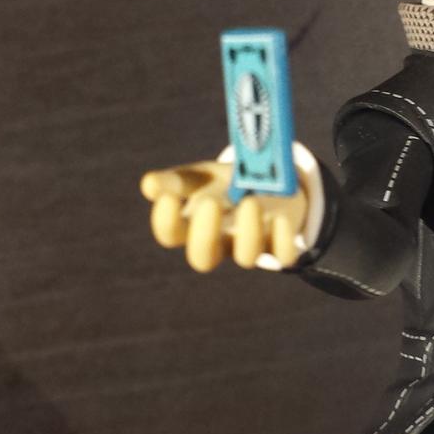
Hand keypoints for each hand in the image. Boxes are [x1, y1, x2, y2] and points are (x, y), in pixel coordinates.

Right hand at [140, 160, 308, 271]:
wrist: (271, 185)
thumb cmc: (227, 184)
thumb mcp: (200, 176)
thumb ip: (176, 181)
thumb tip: (148, 185)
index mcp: (194, 225)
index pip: (171, 235)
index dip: (166, 222)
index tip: (168, 198)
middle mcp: (220, 241)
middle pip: (203, 257)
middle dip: (204, 234)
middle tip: (209, 203)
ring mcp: (250, 244)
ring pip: (246, 257)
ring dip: (248, 232)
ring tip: (249, 201)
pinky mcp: (281, 243)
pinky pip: (284, 254)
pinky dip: (284, 239)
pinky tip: (280, 217)